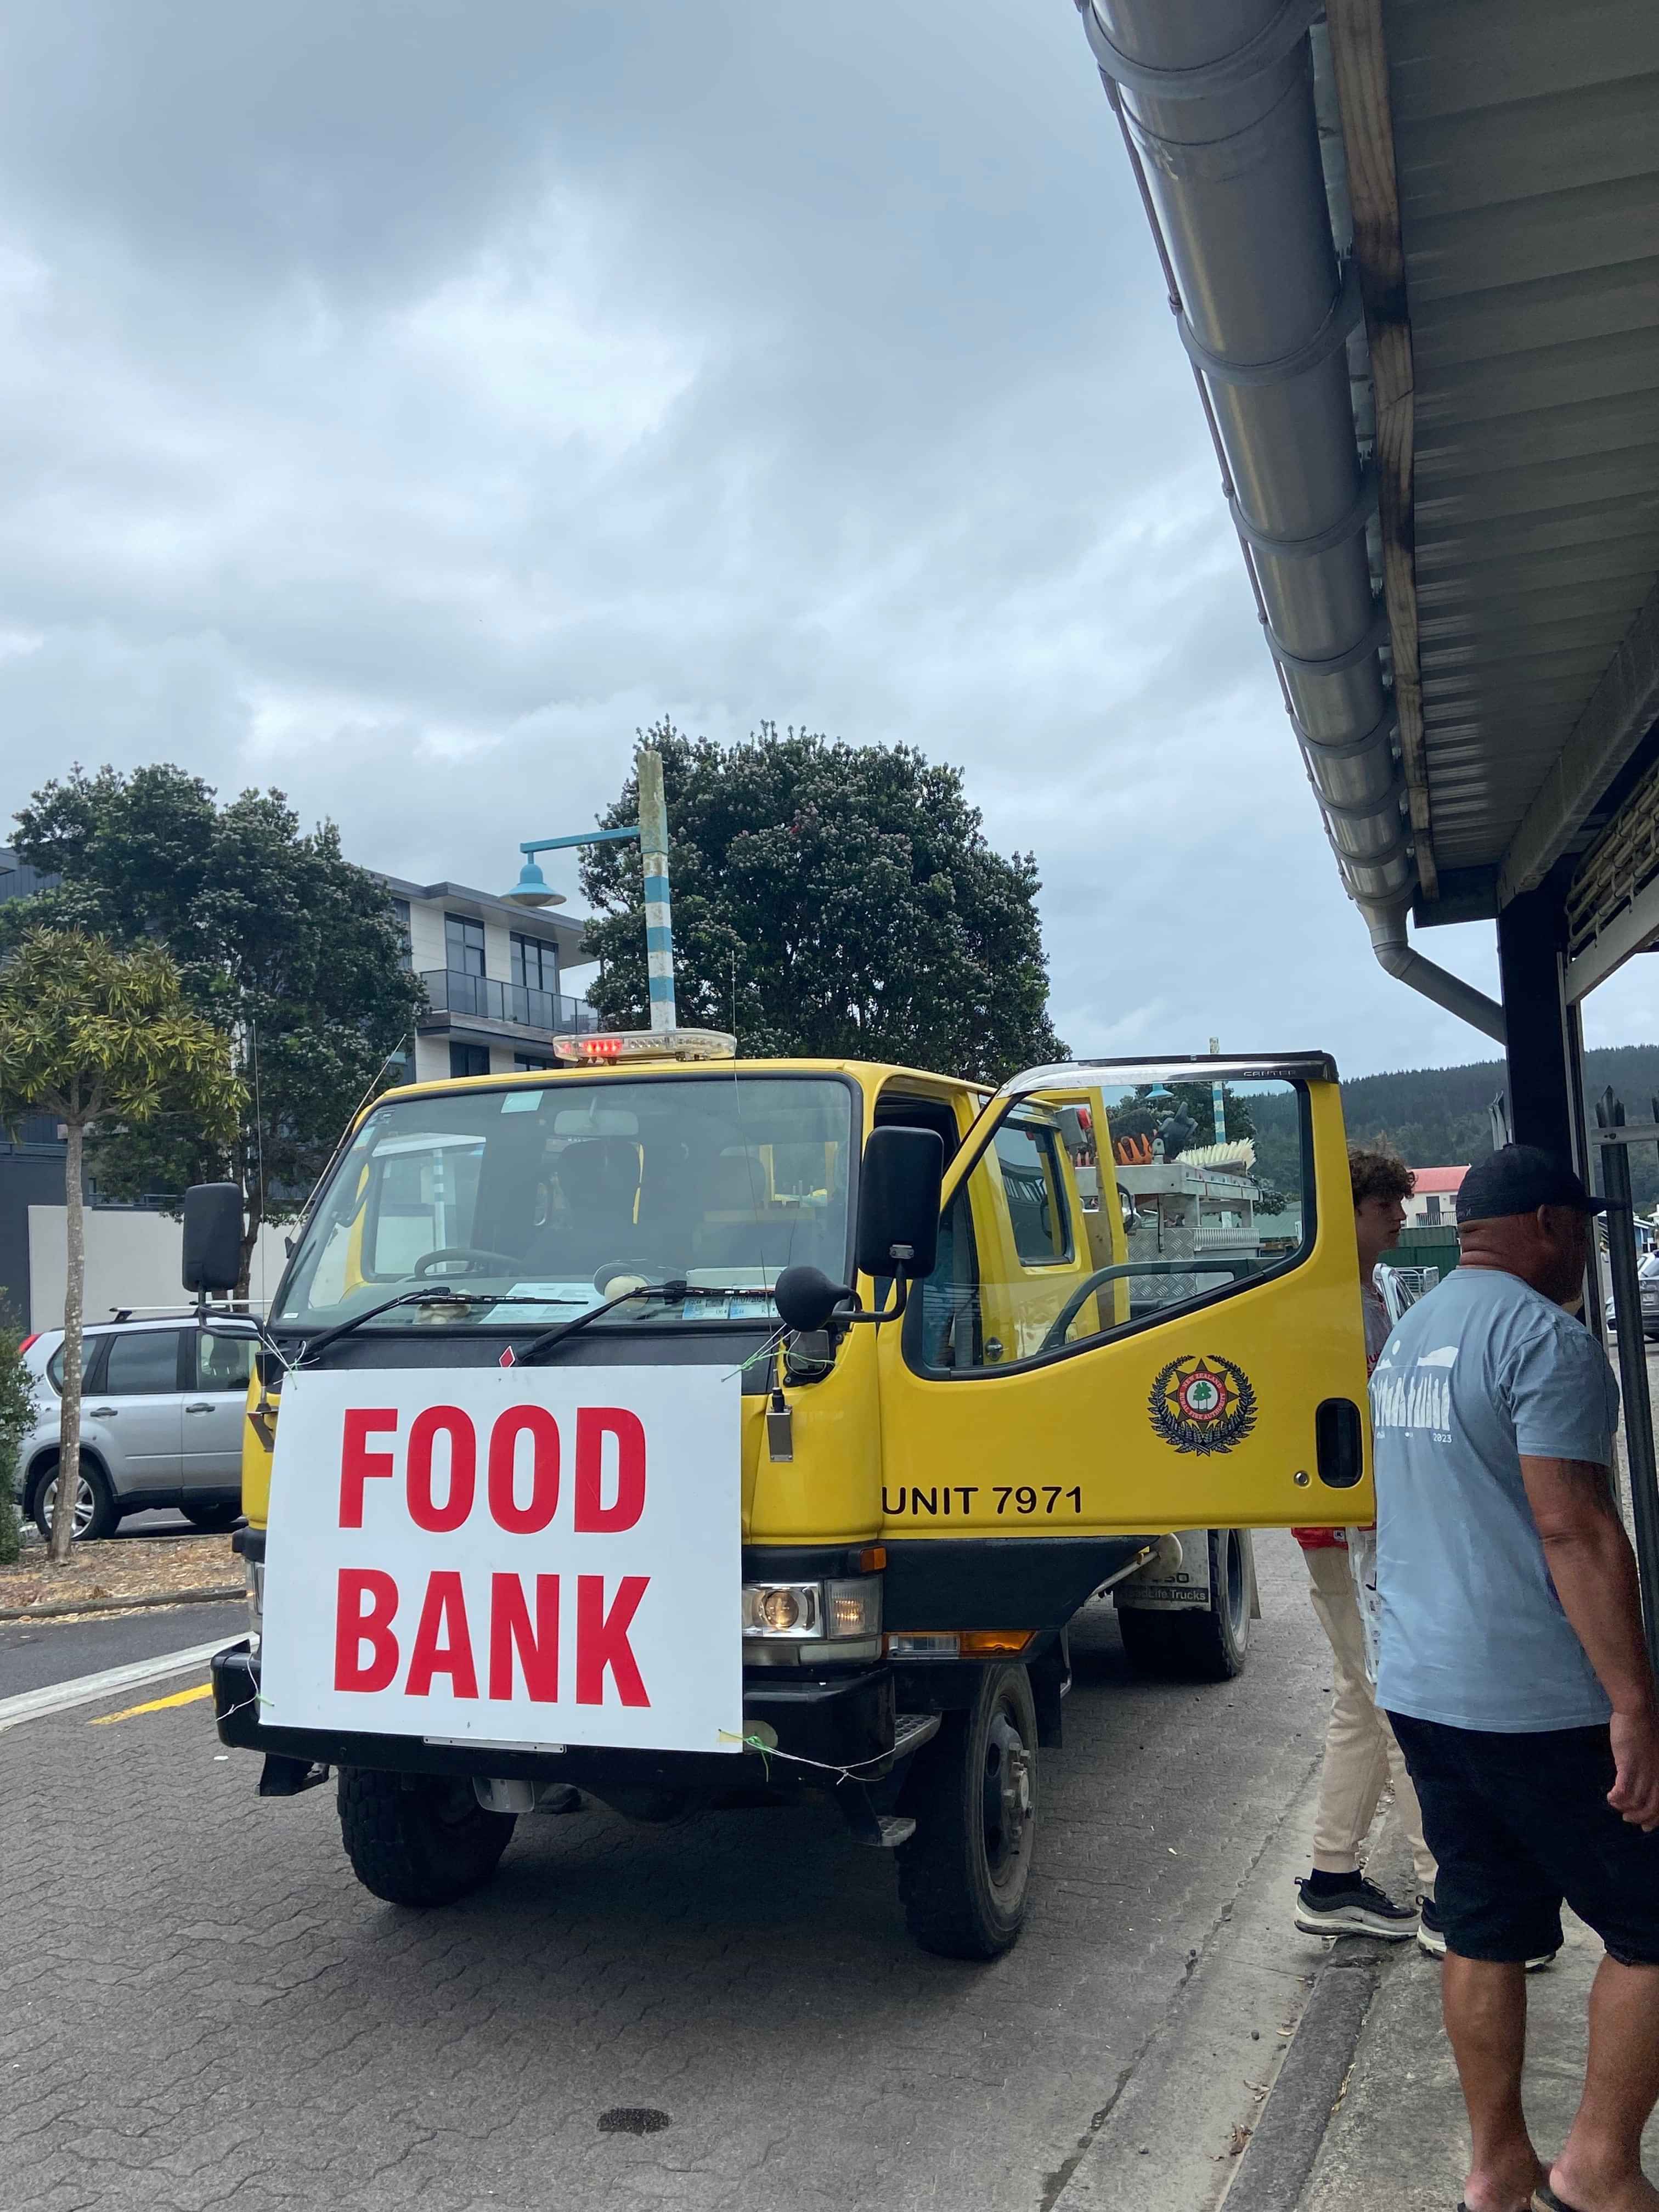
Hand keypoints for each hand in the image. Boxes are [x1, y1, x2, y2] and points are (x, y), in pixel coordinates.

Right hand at [1607, 1709, 1658, 1829]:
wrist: (1638, 1713)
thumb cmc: (1647, 1730)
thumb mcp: (1655, 1755)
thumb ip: (1653, 1771)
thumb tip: (1646, 1784)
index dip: (1654, 1820)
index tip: (1644, 1827)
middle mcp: (1658, 1778)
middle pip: (1651, 1809)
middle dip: (1638, 1818)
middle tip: (1626, 1818)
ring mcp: (1644, 1773)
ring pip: (1635, 1802)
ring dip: (1623, 1807)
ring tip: (1614, 1803)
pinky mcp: (1629, 1766)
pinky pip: (1623, 1790)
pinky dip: (1616, 1798)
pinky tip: (1610, 1796)